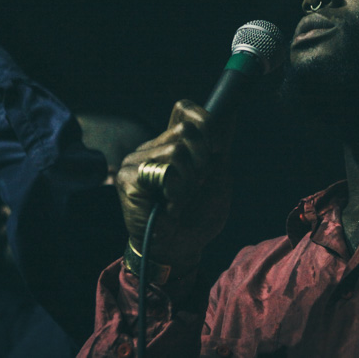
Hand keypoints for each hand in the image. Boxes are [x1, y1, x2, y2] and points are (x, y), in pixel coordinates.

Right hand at [116, 100, 231, 269]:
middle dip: (203, 161)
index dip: (205, 120)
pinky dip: (177, 193)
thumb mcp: (216, 175)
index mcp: (170, 144)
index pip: (184, 109)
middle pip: (186, 130)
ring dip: (189, 182)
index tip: (217, 148)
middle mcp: (151, 148)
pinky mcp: (127, 179)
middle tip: (196, 186)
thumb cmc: (198, 215)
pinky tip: (170, 208)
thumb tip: (230, 111)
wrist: (181, 249)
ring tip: (181, 200)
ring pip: (176, 151)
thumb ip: (219, 144)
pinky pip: (165, 172)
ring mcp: (135, 162)